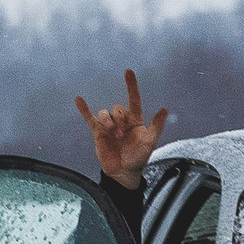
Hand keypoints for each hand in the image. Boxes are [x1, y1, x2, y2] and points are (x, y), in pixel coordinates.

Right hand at [75, 69, 169, 189]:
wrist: (124, 172)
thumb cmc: (139, 158)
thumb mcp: (150, 142)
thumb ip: (157, 125)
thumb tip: (165, 108)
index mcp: (136, 120)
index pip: (134, 99)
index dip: (131, 86)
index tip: (128, 72)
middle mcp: (122, 121)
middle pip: (118, 109)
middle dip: (119, 119)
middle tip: (121, 135)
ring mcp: (109, 126)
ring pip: (105, 113)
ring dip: (108, 120)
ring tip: (112, 133)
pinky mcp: (98, 132)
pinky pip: (90, 118)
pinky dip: (84, 109)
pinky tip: (79, 100)